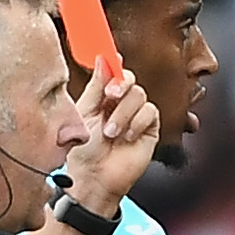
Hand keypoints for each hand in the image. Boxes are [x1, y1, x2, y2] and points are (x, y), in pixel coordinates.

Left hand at [66, 68, 160, 212]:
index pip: (112, 72)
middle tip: (110, 96)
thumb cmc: (84, 150)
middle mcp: (120, 104)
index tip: (112, 56)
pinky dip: (137, 122)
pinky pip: (150, 113)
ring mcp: (136, 116)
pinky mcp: (149, 129)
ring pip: (139, 95)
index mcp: (103, 97)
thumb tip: (103, 59)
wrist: (95, 178)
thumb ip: (96, 86)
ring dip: (123, 113)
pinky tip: (127, 137)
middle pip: (129, 79)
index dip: (113, 63)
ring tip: (111, 132)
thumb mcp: (85, 112)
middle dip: (120, 84)